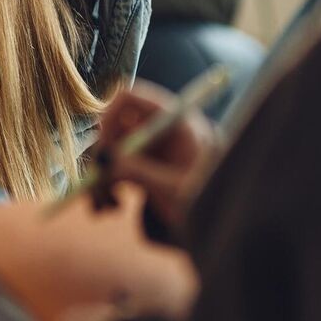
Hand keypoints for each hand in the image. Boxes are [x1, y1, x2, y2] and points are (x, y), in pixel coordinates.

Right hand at [95, 82, 218, 231]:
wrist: (223, 222)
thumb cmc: (208, 202)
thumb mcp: (173, 190)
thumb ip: (140, 173)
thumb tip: (105, 163)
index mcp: (176, 121)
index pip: (132, 98)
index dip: (110, 117)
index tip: (104, 150)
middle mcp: (159, 128)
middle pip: (114, 125)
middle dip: (102, 156)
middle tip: (97, 182)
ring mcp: (150, 146)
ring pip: (110, 150)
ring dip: (101, 177)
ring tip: (106, 206)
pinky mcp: (143, 165)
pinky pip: (113, 167)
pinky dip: (106, 185)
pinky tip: (111, 206)